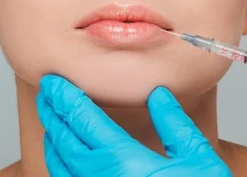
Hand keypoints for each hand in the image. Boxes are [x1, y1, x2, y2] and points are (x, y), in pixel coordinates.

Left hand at [37, 75, 231, 176]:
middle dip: (53, 113)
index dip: (65, 97)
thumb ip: (175, 125)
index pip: (83, 120)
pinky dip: (59, 165)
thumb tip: (159, 96)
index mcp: (125, 163)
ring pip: (59, 165)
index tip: (53, 82)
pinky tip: (64, 157)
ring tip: (53, 120)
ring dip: (53, 138)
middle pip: (63, 141)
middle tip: (47, 94)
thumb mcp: (199, 159)